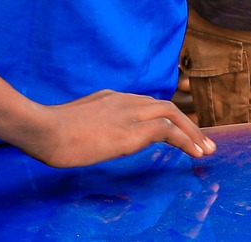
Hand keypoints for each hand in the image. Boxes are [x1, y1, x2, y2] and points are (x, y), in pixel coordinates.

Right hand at [24, 90, 213, 166]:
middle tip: (200, 141)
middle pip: (162, 105)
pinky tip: (196, 153)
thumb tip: (85, 138)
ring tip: (206, 149)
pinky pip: (168, 130)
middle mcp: (122, 99)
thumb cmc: (47, 132)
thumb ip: (86, 125)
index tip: (174, 131)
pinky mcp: (131, 130)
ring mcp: (127, 112)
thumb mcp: (70, 124)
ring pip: (171, 113)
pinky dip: (186, 140)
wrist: (43, 129)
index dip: (163, 117)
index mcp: (107, 98)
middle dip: (185, 122)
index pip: (144, 103)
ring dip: (192, 131)